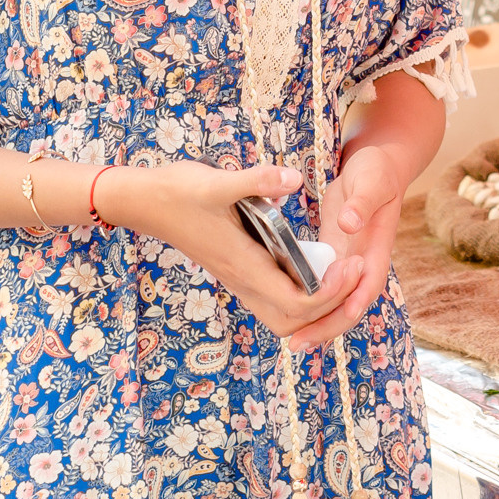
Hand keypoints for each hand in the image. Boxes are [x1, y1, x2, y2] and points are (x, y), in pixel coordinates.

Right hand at [102, 162, 359, 339]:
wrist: (145, 202)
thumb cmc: (179, 192)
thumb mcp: (218, 181)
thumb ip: (257, 181)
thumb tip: (294, 179)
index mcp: (244, 265)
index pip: (296, 302)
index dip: (330, 293)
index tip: (351, 263)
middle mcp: (242, 280)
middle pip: (294, 320)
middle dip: (330, 305)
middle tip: (353, 269)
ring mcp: (238, 278)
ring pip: (282, 314)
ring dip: (316, 304)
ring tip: (340, 270)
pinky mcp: (236, 270)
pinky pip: (274, 298)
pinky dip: (300, 293)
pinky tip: (314, 264)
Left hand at [295, 144, 405, 348]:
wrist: (376, 167)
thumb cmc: (377, 173)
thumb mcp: (371, 182)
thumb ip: (361, 203)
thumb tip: (349, 224)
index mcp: (376, 248)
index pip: (369, 285)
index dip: (353, 304)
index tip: (337, 320)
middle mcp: (363, 262)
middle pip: (350, 305)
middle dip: (327, 326)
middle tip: (299, 343)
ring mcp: (347, 262)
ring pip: (334, 302)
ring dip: (316, 322)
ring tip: (292, 342)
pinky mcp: (333, 256)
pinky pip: (322, 287)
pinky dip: (309, 302)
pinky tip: (286, 311)